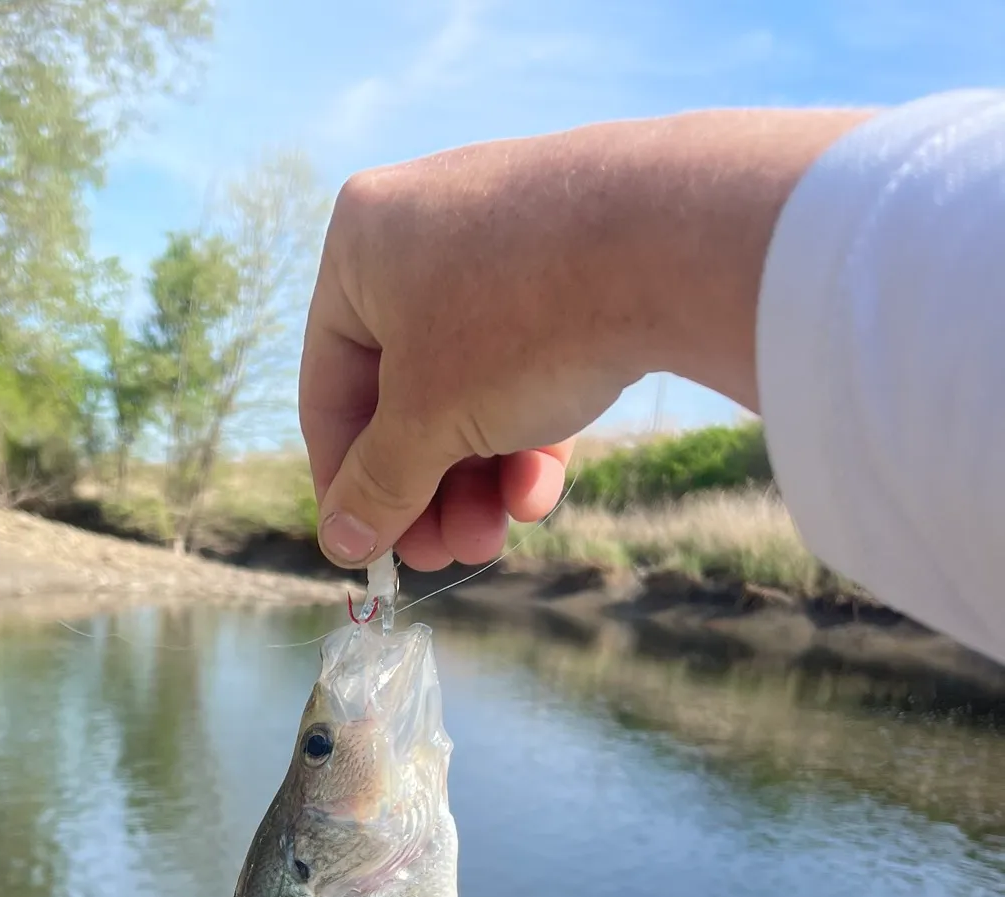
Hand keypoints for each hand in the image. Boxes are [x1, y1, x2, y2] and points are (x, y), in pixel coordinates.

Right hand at [300, 109, 871, 570]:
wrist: (681, 240)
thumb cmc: (518, 323)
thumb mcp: (427, 423)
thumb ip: (376, 485)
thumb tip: (341, 542)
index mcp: (362, 243)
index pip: (329, 387)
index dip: (344, 479)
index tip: (365, 545)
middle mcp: (426, 226)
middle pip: (405, 393)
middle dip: (426, 489)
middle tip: (443, 556)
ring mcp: (509, 235)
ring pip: (472, 384)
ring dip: (476, 476)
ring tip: (492, 539)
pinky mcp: (580, 255)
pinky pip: (532, 356)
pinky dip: (529, 428)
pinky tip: (540, 491)